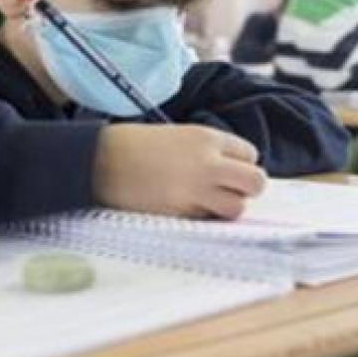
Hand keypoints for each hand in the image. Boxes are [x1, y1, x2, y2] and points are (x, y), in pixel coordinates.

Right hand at [93, 124, 265, 218]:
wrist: (100, 161)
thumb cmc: (133, 145)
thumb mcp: (176, 136)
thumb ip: (205, 151)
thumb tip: (228, 172)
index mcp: (206, 138)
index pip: (250, 154)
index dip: (240, 164)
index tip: (225, 170)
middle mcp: (208, 164)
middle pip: (256, 182)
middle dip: (246, 188)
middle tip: (227, 190)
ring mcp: (196, 191)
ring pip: (237, 208)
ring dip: (227, 207)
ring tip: (206, 203)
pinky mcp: (181, 213)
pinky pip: (208, 220)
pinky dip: (203, 218)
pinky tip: (185, 208)